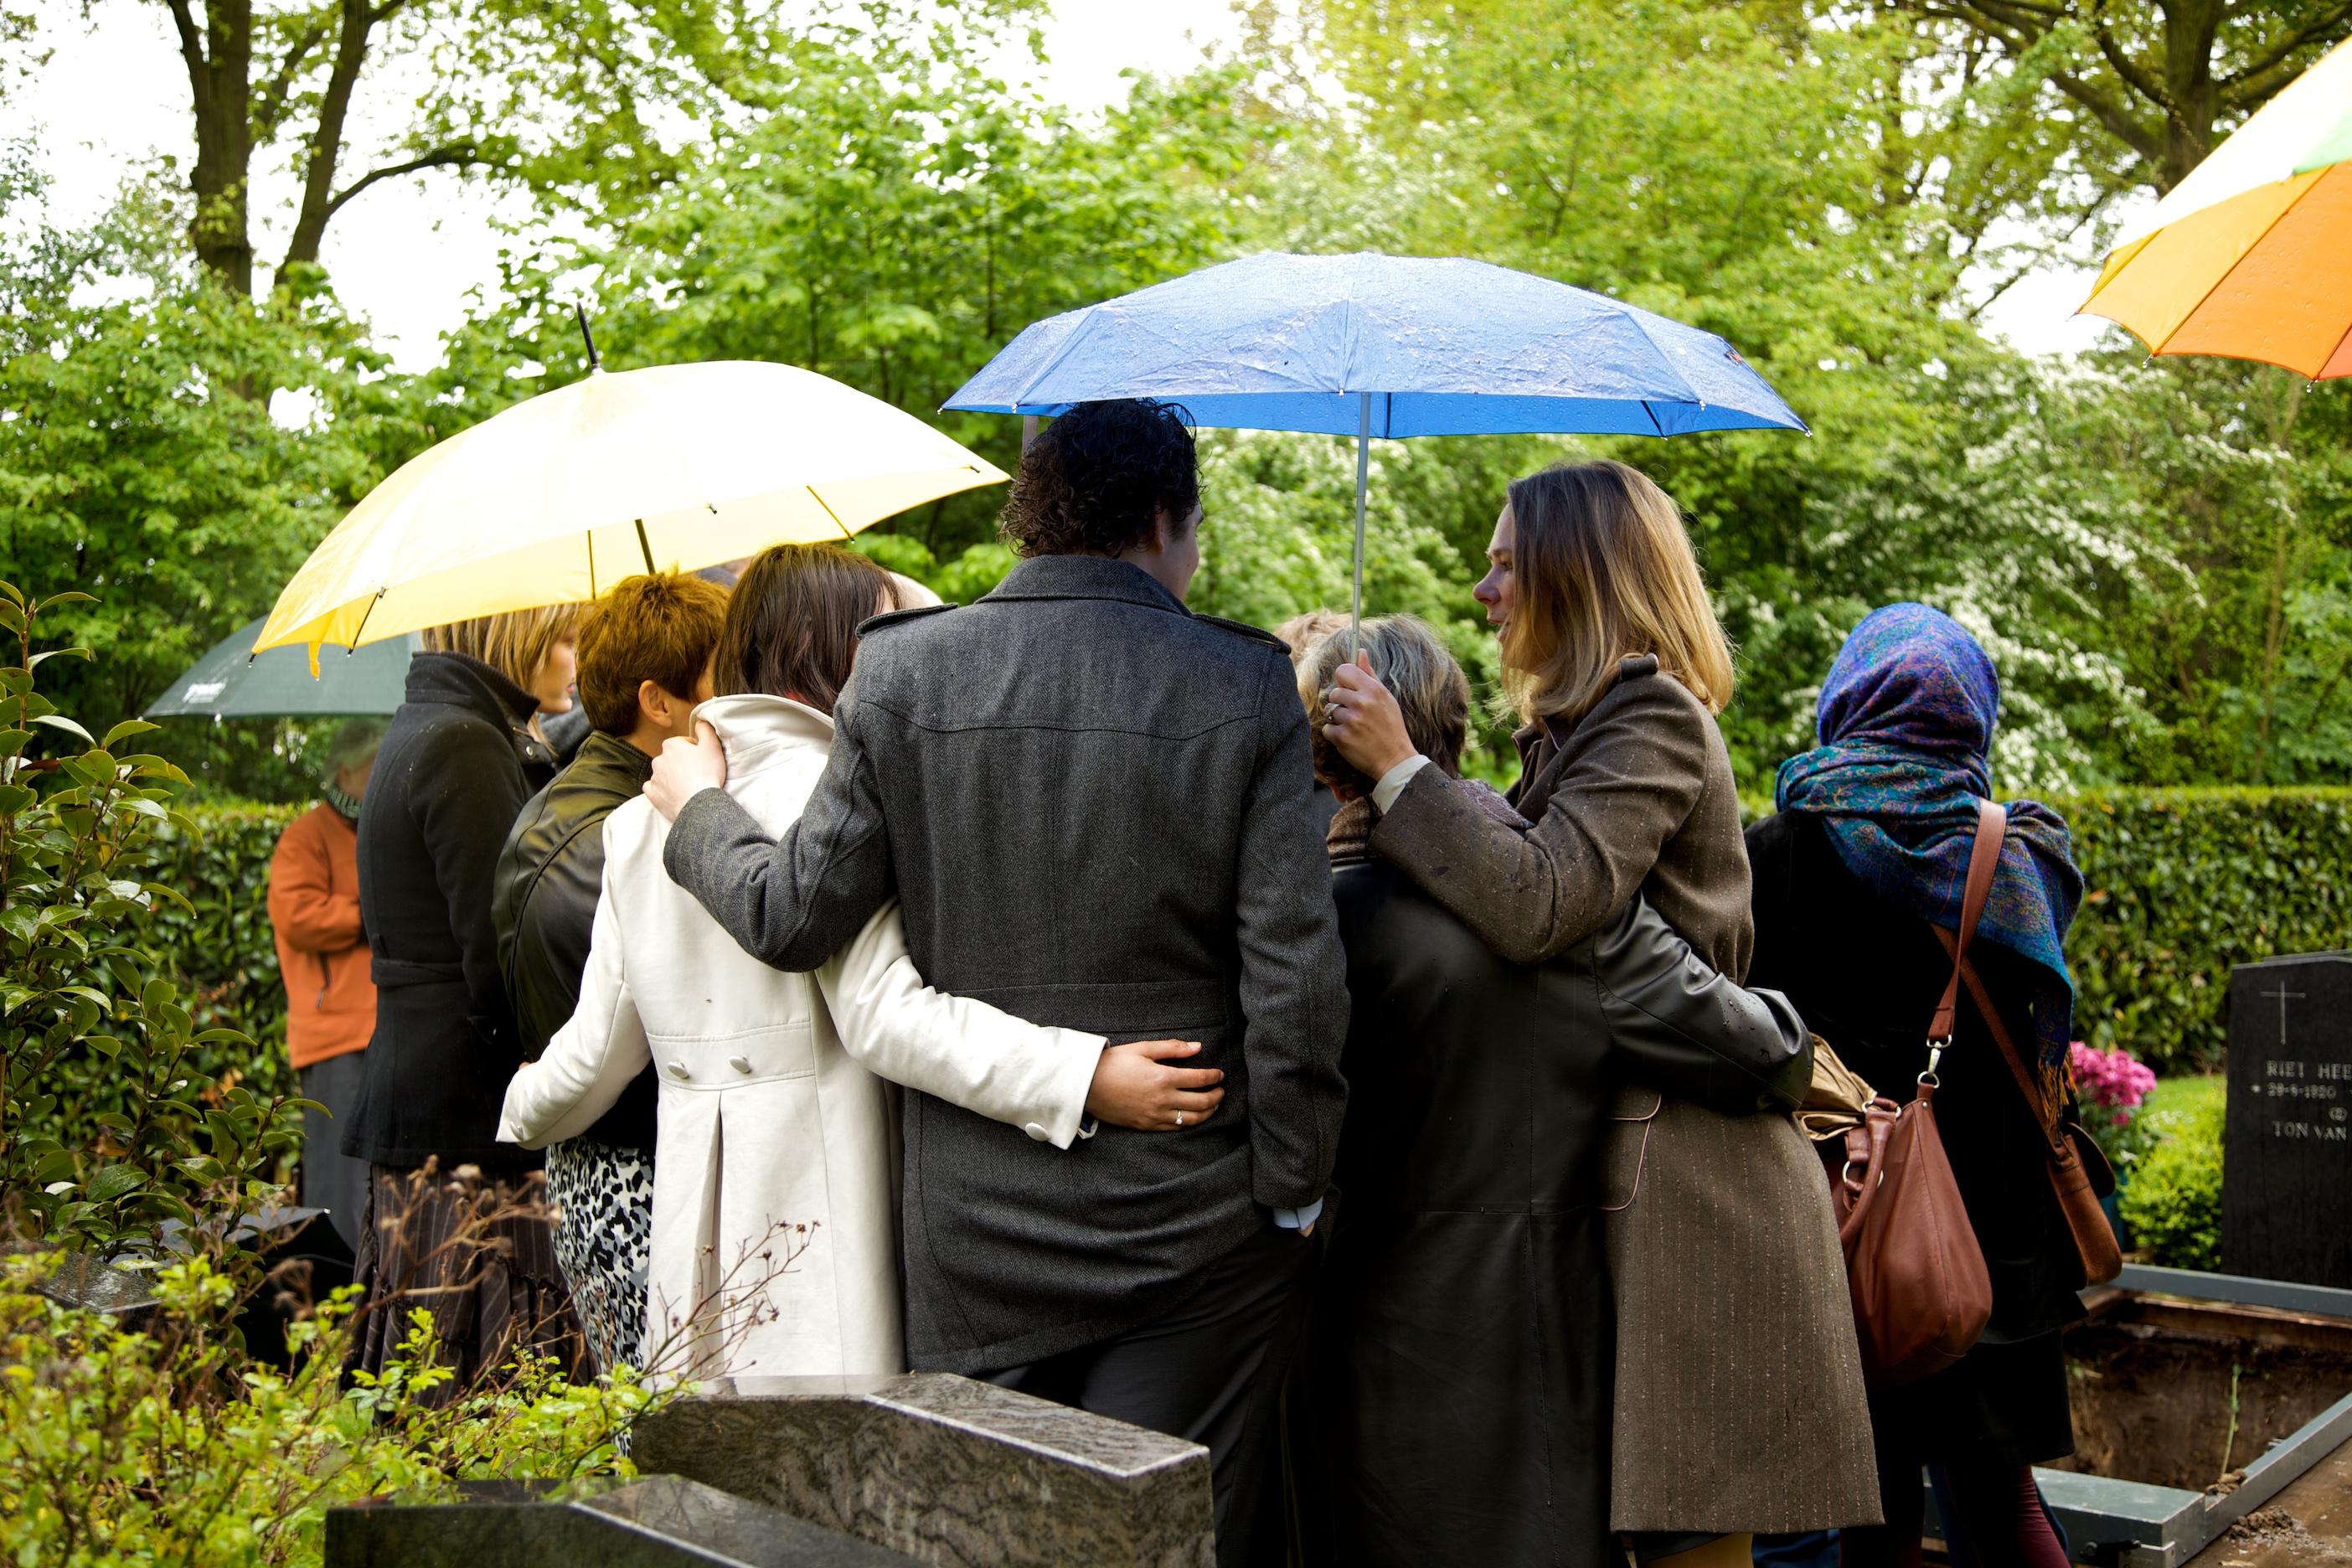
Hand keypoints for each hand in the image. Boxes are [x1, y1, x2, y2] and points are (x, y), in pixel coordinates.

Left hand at [645, 718, 727, 820]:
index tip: (703, 759)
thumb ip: (705, 729)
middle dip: (682, 763)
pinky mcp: (653, 794)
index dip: (695, 750)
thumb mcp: (713, 746)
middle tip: (697, 773)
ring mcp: (654, 777)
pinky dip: (661, 789)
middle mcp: (659, 759)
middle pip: (672, 758)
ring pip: (663, 773)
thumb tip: (700, 721)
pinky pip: (654, 788)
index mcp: (672, 745)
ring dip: (672, 776)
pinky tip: (672, 793)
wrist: (699, 804)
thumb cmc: (707, 774)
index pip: (684, 743)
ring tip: (688, 786)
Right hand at [1085, 1039, 1224, 1131]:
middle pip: (1201, 1102)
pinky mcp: (1146, 1125)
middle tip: (1221, 1091)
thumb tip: (1197, 1047)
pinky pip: (1174, 1127)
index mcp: (1163, 1077)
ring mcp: (1154, 1115)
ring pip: (1191, 1119)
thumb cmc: (1113, 1063)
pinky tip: (1191, 1116)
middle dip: (1216, 1096)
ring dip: (1207, 1112)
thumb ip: (1172, 1048)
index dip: (1214, 1077)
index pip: (1200, 1079)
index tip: (1220, 1075)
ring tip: (1212, 1105)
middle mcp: (1162, 1099)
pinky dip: (1188, 1122)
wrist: (1087, 1085)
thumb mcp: (1143, 1049)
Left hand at [1323, 653, 1418, 781]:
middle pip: (1334, 692)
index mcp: (1373, 690)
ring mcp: (1351, 720)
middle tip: (1356, 714)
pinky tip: (1350, 738)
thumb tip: (1360, 651)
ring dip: (1338, 720)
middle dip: (1341, 703)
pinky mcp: (1342, 737)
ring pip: (1330, 711)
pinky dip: (1334, 734)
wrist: (1394, 759)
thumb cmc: (1390, 726)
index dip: (1343, 679)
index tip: (1348, 687)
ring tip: (1355, 727)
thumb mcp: (1385, 697)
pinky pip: (1327, 729)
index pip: (1343, 670)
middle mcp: (1361, 702)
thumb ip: (1369, 674)